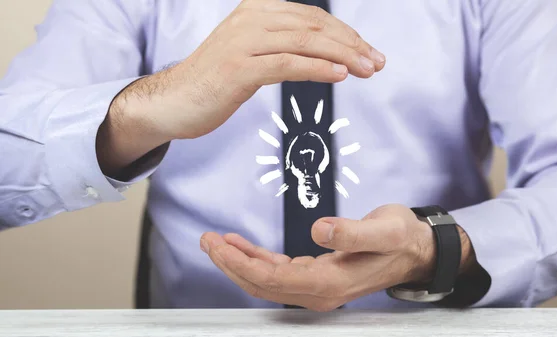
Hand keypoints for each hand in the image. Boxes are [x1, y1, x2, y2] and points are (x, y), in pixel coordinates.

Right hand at [97, 0, 385, 175]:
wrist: (173, 101)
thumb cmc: (214, 82)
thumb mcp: (251, 53)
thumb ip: (282, 46)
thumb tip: (324, 54)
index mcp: (257, 10)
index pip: (312, 17)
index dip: (346, 34)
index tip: (369, 51)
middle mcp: (251, 18)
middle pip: (315, 27)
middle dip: (353, 44)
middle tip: (378, 62)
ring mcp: (244, 41)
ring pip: (306, 42)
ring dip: (344, 56)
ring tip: (369, 70)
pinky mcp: (239, 68)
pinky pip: (287, 65)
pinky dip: (318, 69)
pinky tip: (340, 76)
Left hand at [200, 204, 470, 311]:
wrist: (416, 249)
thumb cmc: (401, 237)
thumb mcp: (383, 229)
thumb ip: (351, 231)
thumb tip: (318, 230)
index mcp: (329, 283)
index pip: (272, 278)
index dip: (240, 262)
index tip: (217, 243)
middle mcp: (319, 291)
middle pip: (262, 284)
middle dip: (230, 264)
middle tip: (206, 240)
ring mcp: (318, 287)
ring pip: (266, 280)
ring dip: (239, 262)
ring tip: (216, 241)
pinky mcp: (317, 276)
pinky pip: (279, 272)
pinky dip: (257, 260)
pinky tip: (242, 246)